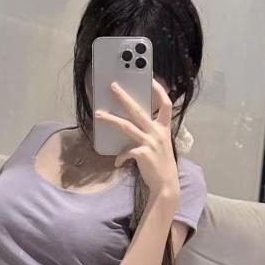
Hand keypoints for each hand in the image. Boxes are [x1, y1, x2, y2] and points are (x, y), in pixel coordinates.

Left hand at [94, 78, 179, 199]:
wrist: (166, 184)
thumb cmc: (161, 164)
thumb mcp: (161, 144)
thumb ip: (151, 133)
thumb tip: (133, 126)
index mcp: (164, 128)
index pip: (165, 105)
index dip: (159, 91)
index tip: (151, 80)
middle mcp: (157, 132)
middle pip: (138, 110)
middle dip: (124, 97)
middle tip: (113, 87)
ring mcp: (150, 142)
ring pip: (126, 126)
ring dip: (111, 119)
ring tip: (98, 114)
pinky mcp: (142, 153)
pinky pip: (125, 152)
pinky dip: (120, 157)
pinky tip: (118, 164)